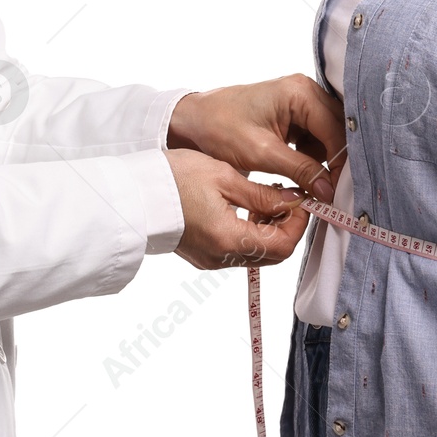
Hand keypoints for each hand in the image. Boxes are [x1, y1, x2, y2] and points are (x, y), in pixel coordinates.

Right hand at [164, 149, 310, 269]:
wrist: (134, 192)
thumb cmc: (173, 178)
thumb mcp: (224, 177)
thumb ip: (263, 193)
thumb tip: (293, 201)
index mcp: (228, 239)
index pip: (282, 245)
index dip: (299, 224)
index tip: (301, 200)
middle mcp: (221, 257)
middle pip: (273, 255)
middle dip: (287, 227)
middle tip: (288, 198)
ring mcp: (211, 259)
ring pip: (257, 253)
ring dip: (270, 230)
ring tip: (266, 197)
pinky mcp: (203, 255)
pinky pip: (239, 250)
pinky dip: (251, 232)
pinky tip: (247, 207)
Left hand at [167, 73, 346, 201]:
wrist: (194, 120)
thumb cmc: (220, 128)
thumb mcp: (261, 153)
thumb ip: (299, 170)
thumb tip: (328, 191)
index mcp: (299, 92)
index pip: (335, 129)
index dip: (341, 162)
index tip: (340, 191)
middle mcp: (305, 91)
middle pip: (336, 130)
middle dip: (336, 162)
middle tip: (335, 193)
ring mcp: (300, 101)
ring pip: (328, 136)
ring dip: (325, 161)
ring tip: (320, 187)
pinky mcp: (294, 114)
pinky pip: (314, 137)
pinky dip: (313, 157)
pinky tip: (307, 176)